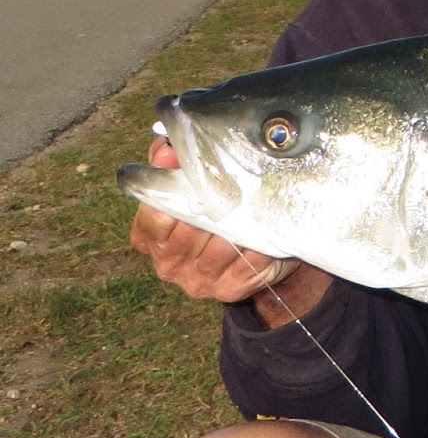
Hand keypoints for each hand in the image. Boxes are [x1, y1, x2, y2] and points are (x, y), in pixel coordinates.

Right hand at [130, 138, 323, 323]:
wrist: (252, 254)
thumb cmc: (216, 211)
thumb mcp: (190, 186)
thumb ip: (172, 164)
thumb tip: (166, 148)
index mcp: (149, 239)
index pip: (154, 218)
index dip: (172, 194)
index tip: (194, 171)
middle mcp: (168, 264)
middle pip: (189, 233)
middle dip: (213, 207)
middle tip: (234, 185)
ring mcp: (198, 281)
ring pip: (221, 247)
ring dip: (241, 225)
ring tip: (255, 204)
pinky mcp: (229, 290)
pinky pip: (248, 262)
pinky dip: (260, 244)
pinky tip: (267, 232)